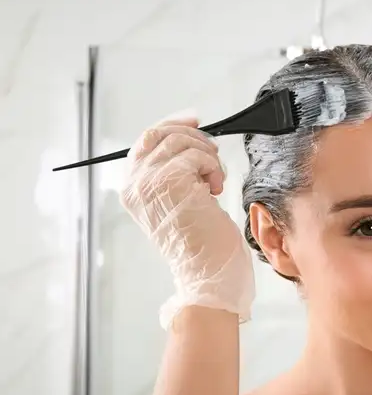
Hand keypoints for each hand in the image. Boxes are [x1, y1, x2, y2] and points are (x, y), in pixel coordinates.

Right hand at [120, 116, 254, 328]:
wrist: (207, 273)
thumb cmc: (201, 245)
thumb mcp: (179, 203)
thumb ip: (173, 175)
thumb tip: (189, 140)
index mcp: (132, 191)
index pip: (145, 141)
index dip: (172, 126)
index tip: (195, 121)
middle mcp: (134, 186)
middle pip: (159, 134)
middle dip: (192, 137)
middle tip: (212, 155)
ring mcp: (149, 183)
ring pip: (181, 142)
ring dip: (208, 157)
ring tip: (214, 183)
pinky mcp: (170, 182)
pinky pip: (196, 155)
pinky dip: (213, 167)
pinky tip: (215, 190)